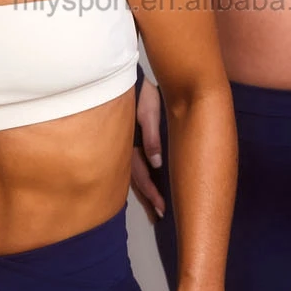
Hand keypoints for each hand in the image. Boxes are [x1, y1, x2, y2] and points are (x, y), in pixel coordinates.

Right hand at [131, 78, 165, 223]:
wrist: (130, 75)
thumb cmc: (142, 91)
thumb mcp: (149, 110)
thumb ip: (151, 136)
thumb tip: (156, 163)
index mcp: (132, 143)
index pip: (141, 175)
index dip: (151, 193)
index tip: (162, 208)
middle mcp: (128, 147)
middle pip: (137, 179)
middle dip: (149, 198)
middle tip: (160, 215)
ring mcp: (128, 144)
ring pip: (136, 173)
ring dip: (146, 190)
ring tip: (157, 208)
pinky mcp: (132, 140)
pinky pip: (136, 163)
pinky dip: (144, 177)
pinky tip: (152, 183)